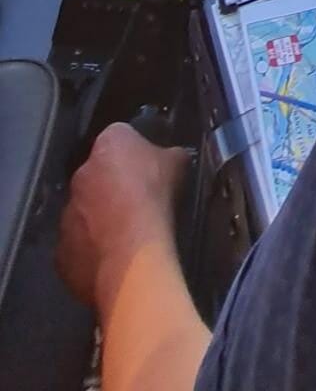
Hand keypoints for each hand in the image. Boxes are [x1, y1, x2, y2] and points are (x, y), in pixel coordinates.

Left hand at [57, 123, 189, 309]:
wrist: (132, 252)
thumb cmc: (156, 198)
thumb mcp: (178, 164)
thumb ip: (169, 154)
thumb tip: (169, 157)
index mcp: (110, 142)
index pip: (120, 136)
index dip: (134, 151)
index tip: (147, 166)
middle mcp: (80, 172)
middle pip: (97, 173)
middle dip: (113, 183)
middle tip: (137, 199)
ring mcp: (67, 211)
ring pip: (84, 209)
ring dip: (100, 216)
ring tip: (126, 231)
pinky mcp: (61, 247)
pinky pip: (78, 242)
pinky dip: (92, 247)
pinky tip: (114, 254)